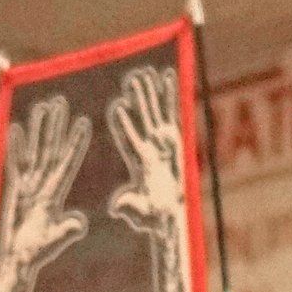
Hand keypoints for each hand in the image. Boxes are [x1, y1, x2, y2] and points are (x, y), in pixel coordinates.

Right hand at [2, 96, 89, 271]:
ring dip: (38, 130)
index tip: (84, 124)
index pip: (66, 162)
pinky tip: (16, 129)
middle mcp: (44, 185)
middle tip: (61, 103)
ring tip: (43, 109)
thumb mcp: (54, 240)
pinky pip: (16, 163)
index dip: (75, 143)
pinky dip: (15, 147)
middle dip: (56, 127)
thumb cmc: (37, 251)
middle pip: (51, 149)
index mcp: (55, 193)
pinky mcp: (17, 189)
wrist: (20, 258)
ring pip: (35, 151)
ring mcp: (31, 185)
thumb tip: (80, 224)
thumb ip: (66, 230)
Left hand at [108, 66, 182, 236]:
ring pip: (155, 113)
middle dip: (138, 100)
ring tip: (144, 73)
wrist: (169, 217)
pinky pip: (172, 113)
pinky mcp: (175, 140)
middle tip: (131, 80)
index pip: (130, 140)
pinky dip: (170, 95)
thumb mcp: (140, 212)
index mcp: (141, 164)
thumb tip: (116, 208)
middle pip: (143, 120)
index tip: (118, 108)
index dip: (125, 126)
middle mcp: (150, 149)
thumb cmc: (153, 218)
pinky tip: (167, 76)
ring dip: (150, 93)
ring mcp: (162, 143)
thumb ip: (130, 207)